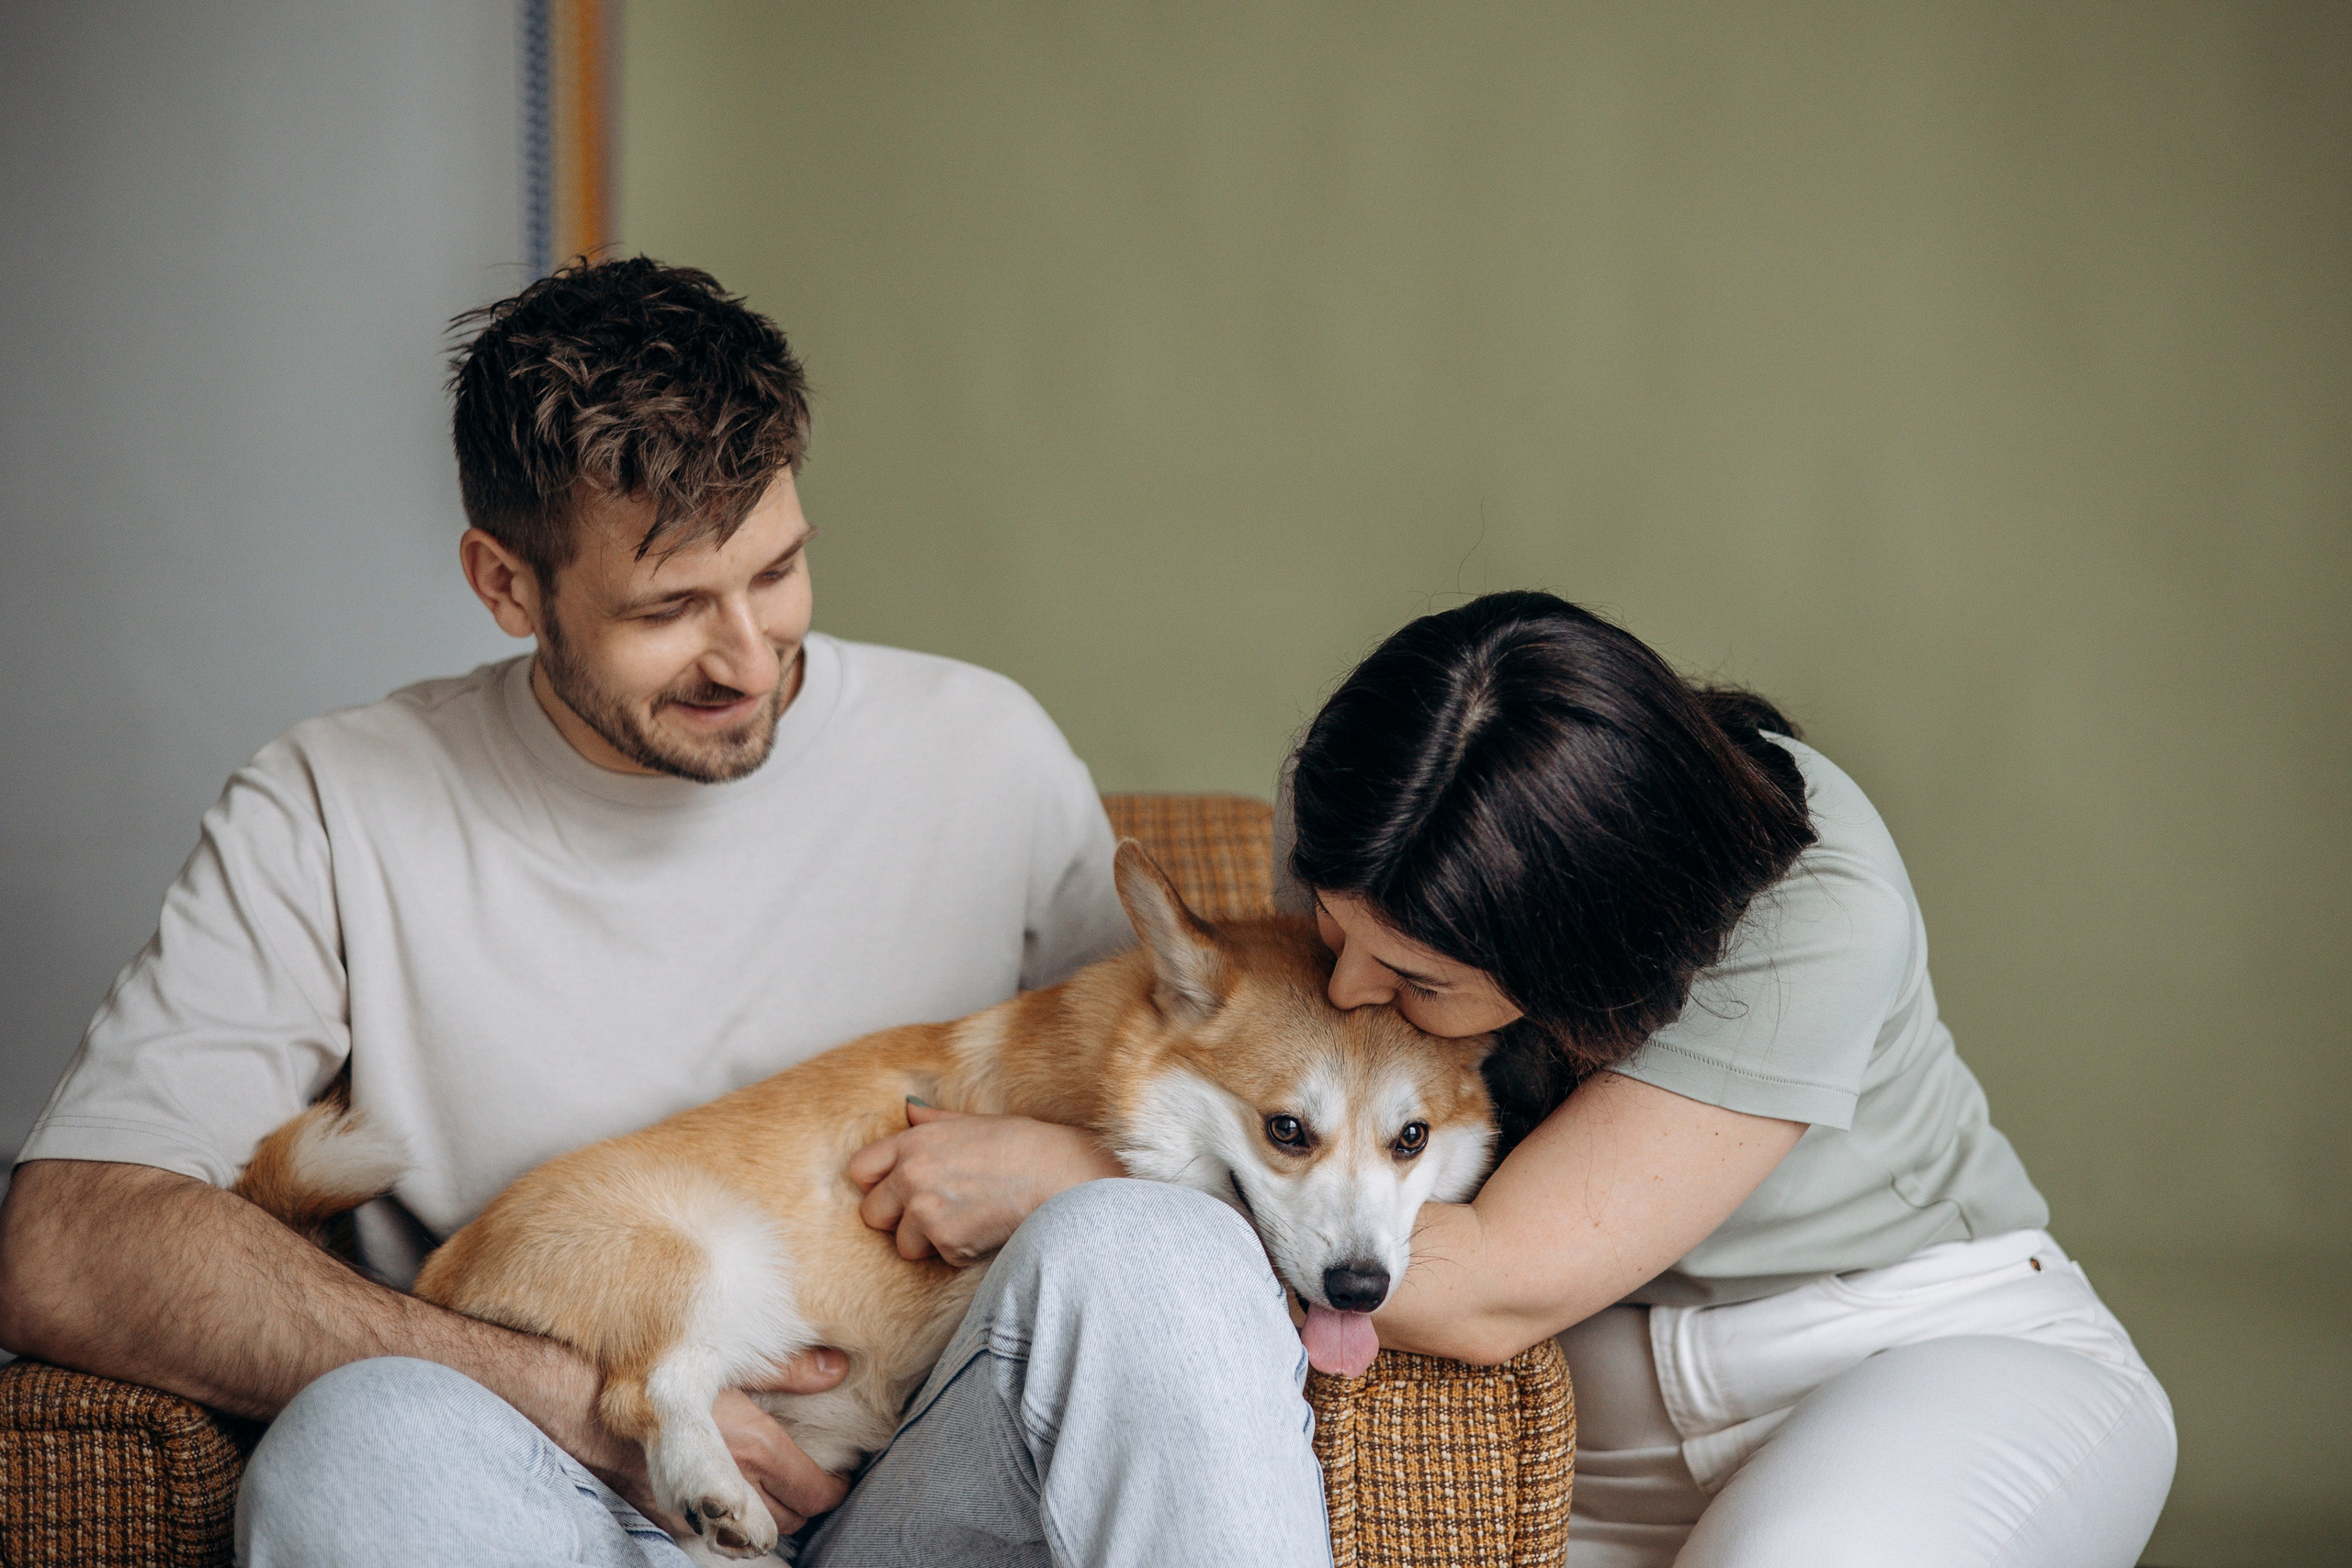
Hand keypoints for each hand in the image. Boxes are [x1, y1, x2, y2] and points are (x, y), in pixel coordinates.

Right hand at [570, 1347, 852, 1539]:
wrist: (570, 1393)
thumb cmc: (648, 1367)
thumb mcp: (725, 1355)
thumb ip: (787, 1367)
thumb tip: (836, 1367)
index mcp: (752, 1449)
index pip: (814, 1493)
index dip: (833, 1488)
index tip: (838, 1478)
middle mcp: (726, 1490)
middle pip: (789, 1522)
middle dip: (801, 1503)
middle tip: (807, 1479)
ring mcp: (691, 1511)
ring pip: (747, 1535)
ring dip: (762, 1516)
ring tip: (767, 1487)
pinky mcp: (659, 1517)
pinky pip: (705, 1530)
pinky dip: (719, 1519)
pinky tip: (718, 1491)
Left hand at [848, 1103, 1122, 1264]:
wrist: (1062, 1176)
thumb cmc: (1026, 1145)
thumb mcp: (977, 1123)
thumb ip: (935, 1121)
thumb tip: (908, 1109)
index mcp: (915, 1142)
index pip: (860, 1169)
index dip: (875, 1184)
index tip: (895, 1192)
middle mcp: (911, 1175)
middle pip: (871, 1214)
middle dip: (897, 1220)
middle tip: (933, 1214)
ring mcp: (925, 1210)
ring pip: (904, 1245)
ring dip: (930, 1242)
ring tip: (968, 1221)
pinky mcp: (946, 1242)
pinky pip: (941, 1258)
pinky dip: (961, 1253)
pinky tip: (987, 1230)